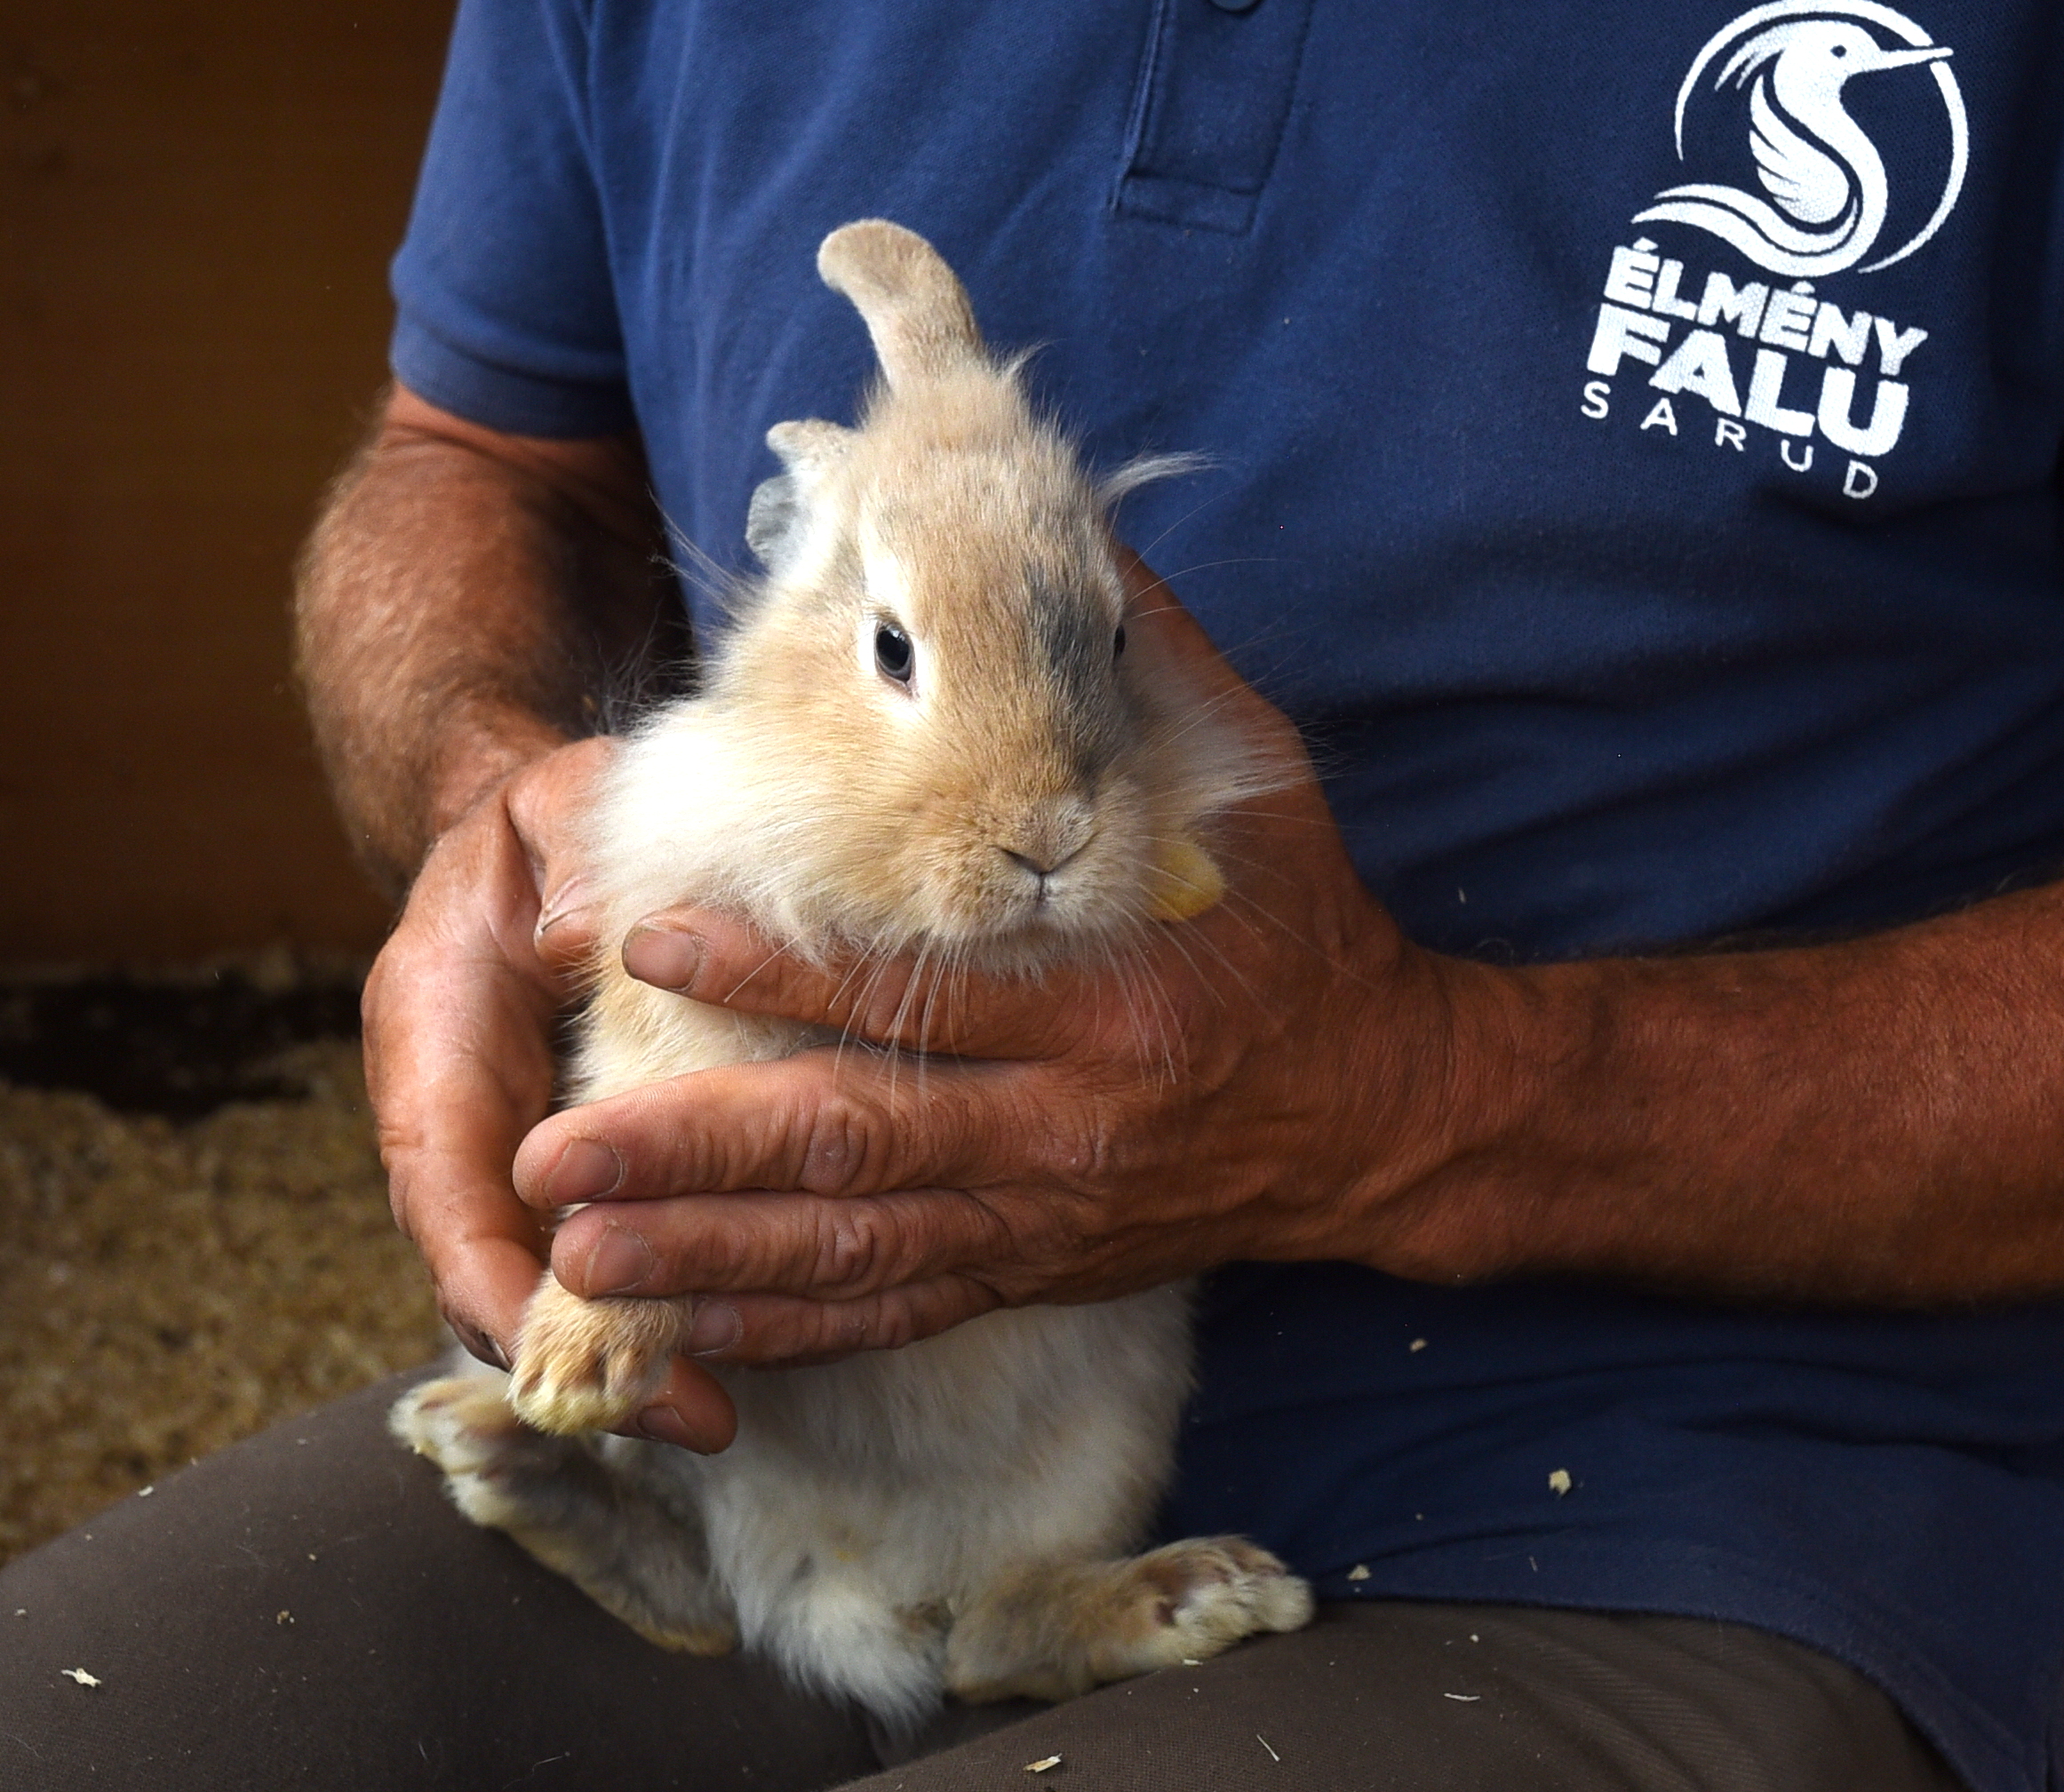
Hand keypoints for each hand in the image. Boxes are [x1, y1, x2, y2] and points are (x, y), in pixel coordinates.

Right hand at [363, 736, 758, 1450]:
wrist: (540, 832)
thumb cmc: (557, 818)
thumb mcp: (565, 806)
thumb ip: (574, 856)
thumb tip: (584, 929)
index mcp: (433, 1031)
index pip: (441, 1177)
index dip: (492, 1270)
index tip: (554, 1339)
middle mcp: (461, 1111)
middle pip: (487, 1263)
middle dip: (569, 1351)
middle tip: (683, 1417)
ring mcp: (515, 1149)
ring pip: (543, 1278)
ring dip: (619, 1352)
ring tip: (712, 1418)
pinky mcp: (581, 1168)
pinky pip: (606, 1249)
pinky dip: (655, 1305)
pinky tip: (736, 1355)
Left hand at [511, 576, 1498, 1446]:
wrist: (1391, 1110)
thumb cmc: (1308, 933)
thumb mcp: (1259, 784)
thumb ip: (1149, 667)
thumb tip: (1057, 527)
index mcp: (1114, 1005)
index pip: (921, 994)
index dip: (779, 975)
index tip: (656, 942)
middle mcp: (1071, 1126)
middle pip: (860, 1149)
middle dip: (698, 1153)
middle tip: (553, 1150)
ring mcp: (1050, 1212)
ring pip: (860, 1253)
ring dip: (712, 1259)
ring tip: (579, 1251)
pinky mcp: (1041, 1264)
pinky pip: (902, 1312)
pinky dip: (792, 1329)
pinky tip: (688, 1331)